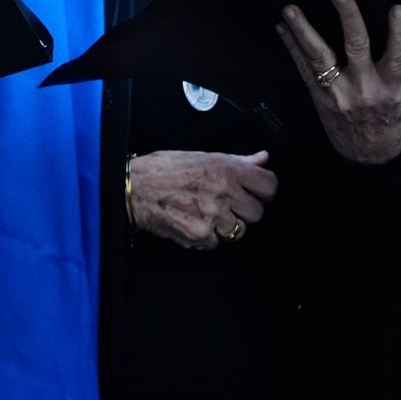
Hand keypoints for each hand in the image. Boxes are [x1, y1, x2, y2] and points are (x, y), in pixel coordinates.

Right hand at [127, 150, 275, 249]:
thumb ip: (236, 161)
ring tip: (203, 213)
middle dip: (242, 210)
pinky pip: (217, 242)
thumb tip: (263, 158)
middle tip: (222, 203)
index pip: (269, 185)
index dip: (263, 190)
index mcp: (225, 169)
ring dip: (224, 225)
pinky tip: (191, 221)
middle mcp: (223, 191)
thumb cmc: (161, 170)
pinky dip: (206, 236)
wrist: (131, 188)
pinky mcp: (201, 235)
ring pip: (239, 231)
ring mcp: (213, 216)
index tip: (255, 192)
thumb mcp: (200, 157)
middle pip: (257, 212)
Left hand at [277, 0, 400, 164]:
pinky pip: (302, 68)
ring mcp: (337, 92)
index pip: (397, 56)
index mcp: (390, 87)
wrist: (366, 154)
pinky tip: (281, 28)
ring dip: (303, 32)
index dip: (399, 32)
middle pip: (356, 49)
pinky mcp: (317, 95)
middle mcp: (363, 88)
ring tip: (291, 10)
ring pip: (319, 58)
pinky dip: (290, 46)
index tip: (397, 8)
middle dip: (348, 20)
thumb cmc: (391, 118)